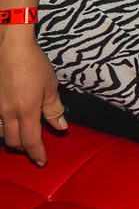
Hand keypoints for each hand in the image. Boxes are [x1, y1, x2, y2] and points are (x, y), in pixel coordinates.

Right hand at [0, 34, 66, 165]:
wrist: (9, 47)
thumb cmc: (33, 63)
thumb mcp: (51, 85)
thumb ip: (54, 109)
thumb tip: (61, 128)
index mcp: (26, 110)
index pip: (31, 140)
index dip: (37, 154)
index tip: (42, 161)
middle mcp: (7, 112)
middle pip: (13, 141)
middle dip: (24, 148)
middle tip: (34, 148)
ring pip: (0, 133)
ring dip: (11, 138)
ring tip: (21, 135)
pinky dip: (2, 126)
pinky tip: (9, 122)